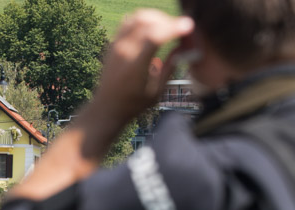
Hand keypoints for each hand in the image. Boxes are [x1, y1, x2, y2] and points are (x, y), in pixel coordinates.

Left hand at [85, 10, 194, 128]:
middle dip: (167, 21)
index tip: (188, 26)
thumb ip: (169, 69)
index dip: (173, 28)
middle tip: (179, 28)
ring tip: (166, 27)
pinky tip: (153, 29)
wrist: (107, 107)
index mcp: (135, 66)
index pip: (155, 37)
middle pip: (147, 21)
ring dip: (155, 17)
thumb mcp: (156, 91)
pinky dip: (143, 20)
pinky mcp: (113, 44)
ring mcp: (116, 45)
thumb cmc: (132, 104)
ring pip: (137, 17)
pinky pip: (129, 22)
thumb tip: (182, 50)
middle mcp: (124, 52)